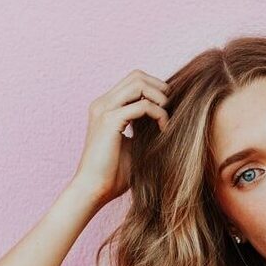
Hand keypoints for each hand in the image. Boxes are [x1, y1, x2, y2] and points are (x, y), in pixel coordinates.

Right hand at [69, 69, 170, 207]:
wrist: (93, 189)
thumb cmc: (113, 174)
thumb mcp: (133, 146)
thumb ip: (143, 129)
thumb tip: (166, 121)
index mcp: (105, 107)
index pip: (133, 82)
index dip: (155, 89)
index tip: (168, 110)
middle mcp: (103, 104)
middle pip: (137, 76)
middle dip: (160, 89)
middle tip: (171, 110)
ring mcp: (104, 110)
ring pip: (138, 84)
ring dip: (159, 98)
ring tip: (167, 118)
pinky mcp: (110, 121)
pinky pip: (142, 105)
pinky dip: (158, 114)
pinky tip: (163, 130)